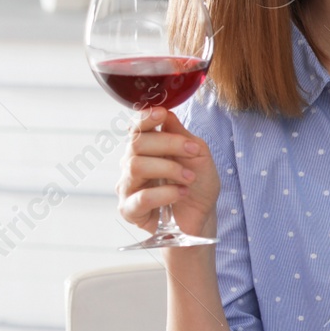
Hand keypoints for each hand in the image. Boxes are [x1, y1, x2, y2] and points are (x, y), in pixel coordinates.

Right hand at [118, 108, 219, 238]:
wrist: (202, 217)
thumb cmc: (198, 185)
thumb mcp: (198, 155)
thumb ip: (181, 135)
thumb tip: (166, 113)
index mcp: (146, 149)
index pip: (137, 128)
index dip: (145, 118)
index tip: (161, 114)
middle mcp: (131, 165)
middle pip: (136, 144)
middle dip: (168, 143)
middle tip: (192, 151)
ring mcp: (127, 187)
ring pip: (136, 167)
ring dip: (168, 168)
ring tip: (189, 178)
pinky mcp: (129, 210)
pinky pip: (141, 197)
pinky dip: (165, 193)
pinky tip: (181, 193)